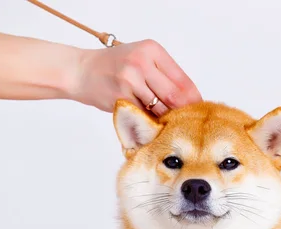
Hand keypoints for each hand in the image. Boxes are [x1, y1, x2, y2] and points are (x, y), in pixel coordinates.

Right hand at [71, 39, 202, 114]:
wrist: (81, 71)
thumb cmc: (116, 67)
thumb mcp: (141, 59)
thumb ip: (163, 74)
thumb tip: (191, 99)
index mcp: (152, 50)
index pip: (183, 79)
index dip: (194, 98)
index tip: (199, 110)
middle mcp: (142, 62)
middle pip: (175, 95)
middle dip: (184, 112)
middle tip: (189, 123)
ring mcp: (130, 80)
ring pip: (161, 108)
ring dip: (168, 120)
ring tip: (171, 126)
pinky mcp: (121, 97)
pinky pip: (144, 116)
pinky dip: (151, 123)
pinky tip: (152, 126)